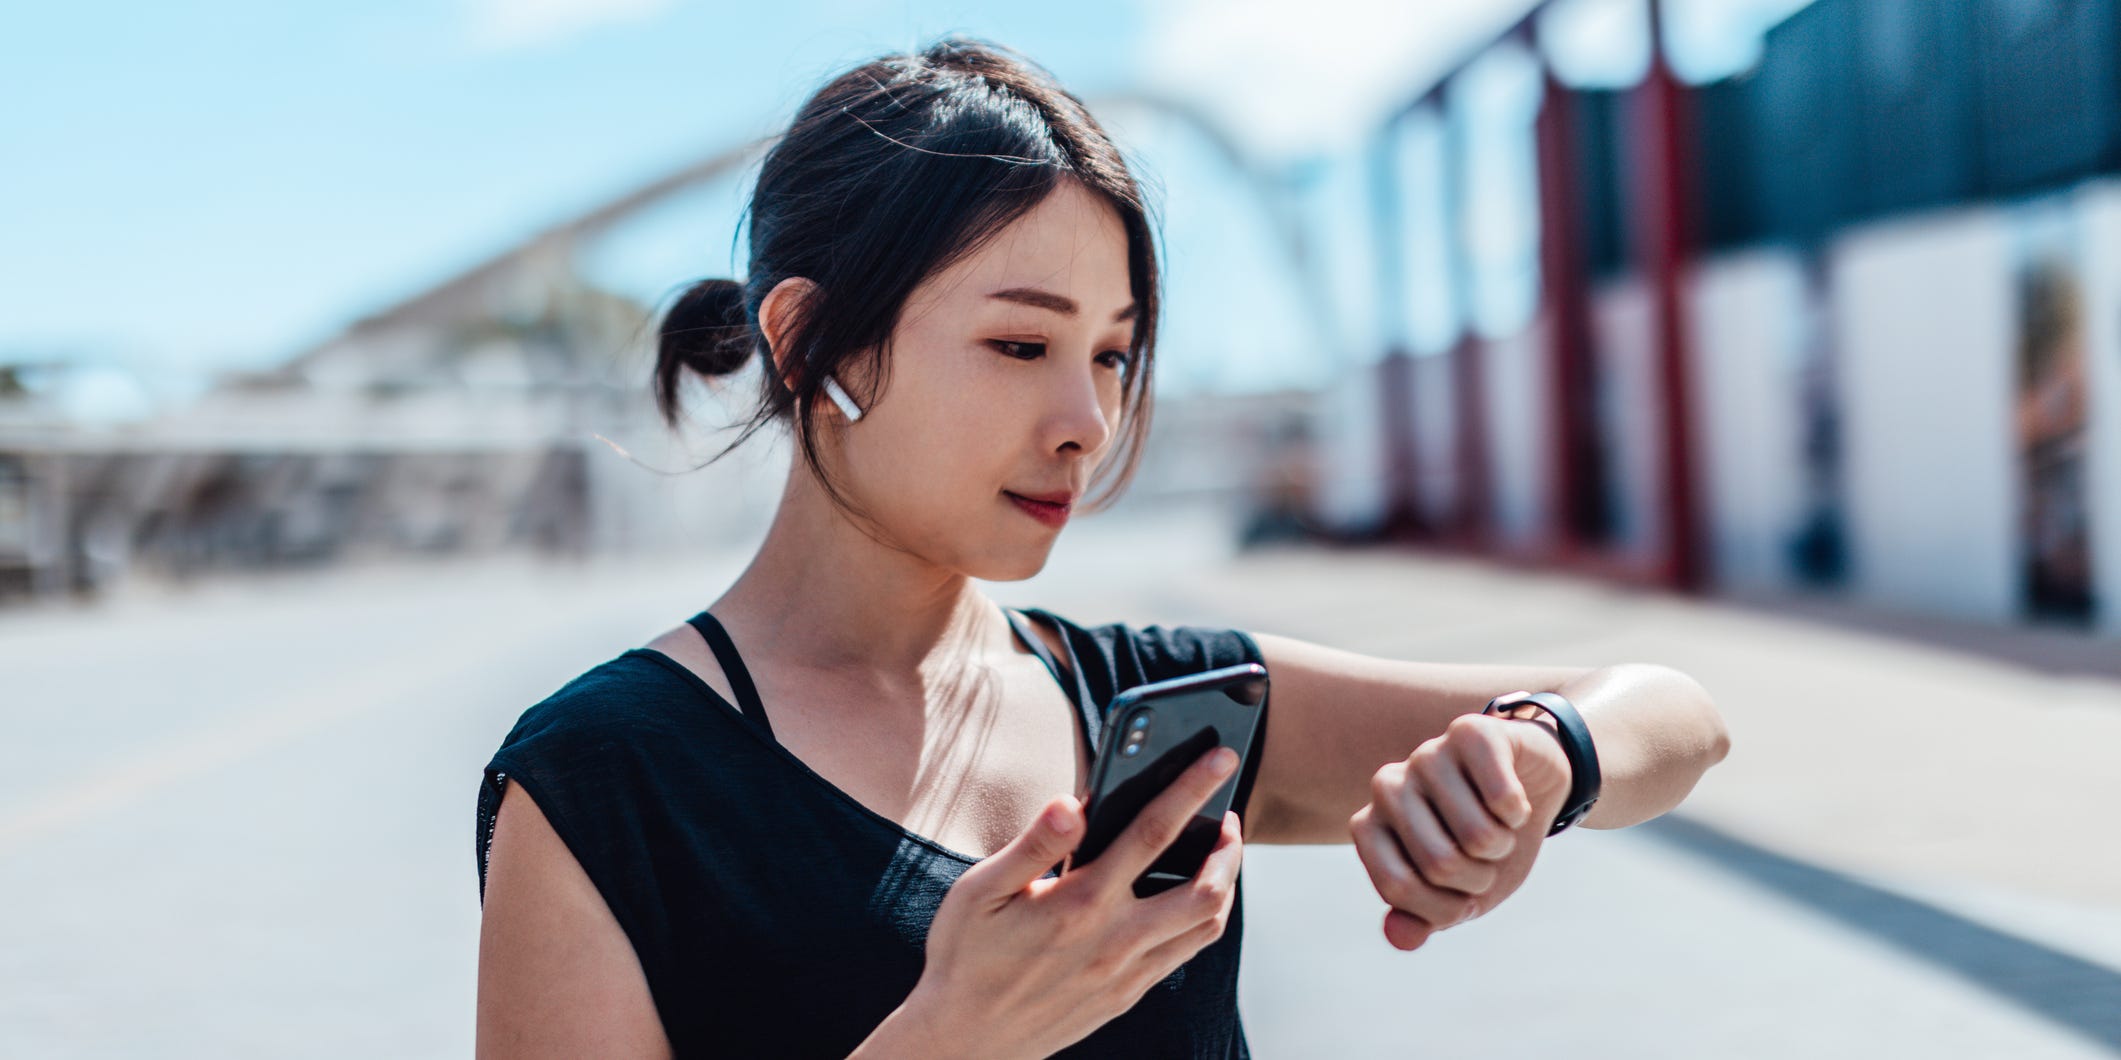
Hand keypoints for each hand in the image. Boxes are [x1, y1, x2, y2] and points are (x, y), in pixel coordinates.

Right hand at [889, 746, 1244, 1059]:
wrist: (966, 1040)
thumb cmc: (966, 956)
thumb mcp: (979, 892)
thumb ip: (1033, 845)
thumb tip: (1073, 803)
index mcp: (1079, 903)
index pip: (1151, 832)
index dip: (1192, 789)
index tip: (1221, 757)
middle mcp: (1114, 940)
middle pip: (1205, 888)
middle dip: (1230, 845)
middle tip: (1231, 813)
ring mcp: (1126, 972)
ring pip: (1207, 925)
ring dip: (1225, 883)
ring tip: (1219, 852)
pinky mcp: (1127, 994)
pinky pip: (1185, 952)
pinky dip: (1203, 918)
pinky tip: (1190, 897)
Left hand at [1348, 712, 1571, 951]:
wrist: (1530, 790)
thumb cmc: (1484, 847)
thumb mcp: (1459, 896)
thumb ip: (1423, 918)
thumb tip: (1399, 936)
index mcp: (1370, 827)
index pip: (1398, 888)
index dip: (1445, 907)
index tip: (1462, 896)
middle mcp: (1387, 786)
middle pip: (1440, 864)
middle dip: (1480, 877)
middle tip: (1485, 856)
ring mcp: (1425, 754)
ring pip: (1476, 835)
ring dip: (1503, 844)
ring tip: (1499, 826)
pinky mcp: (1470, 731)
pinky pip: (1501, 796)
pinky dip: (1519, 812)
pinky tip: (1513, 799)